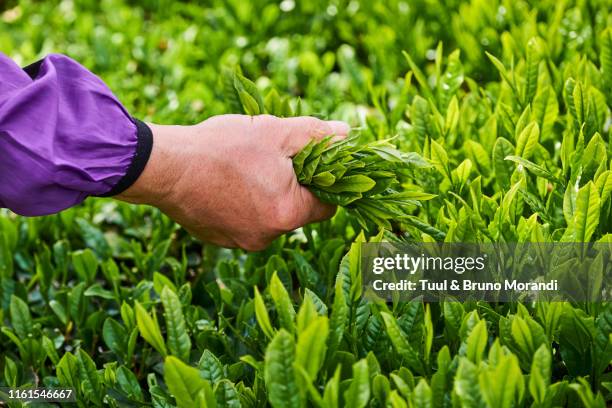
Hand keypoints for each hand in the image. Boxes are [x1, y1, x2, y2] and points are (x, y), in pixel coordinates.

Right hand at [116, 114, 348, 250]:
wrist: (165, 167)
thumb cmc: (223, 147)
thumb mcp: (276, 131)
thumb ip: (316, 135)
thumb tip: (346, 135)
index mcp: (288, 214)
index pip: (327, 206)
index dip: (327, 183)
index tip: (315, 164)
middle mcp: (268, 236)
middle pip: (297, 212)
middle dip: (293, 186)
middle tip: (276, 158)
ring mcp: (241, 241)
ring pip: (270, 216)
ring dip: (267, 194)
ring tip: (247, 168)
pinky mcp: (219, 239)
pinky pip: (244, 222)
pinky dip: (244, 204)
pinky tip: (228, 182)